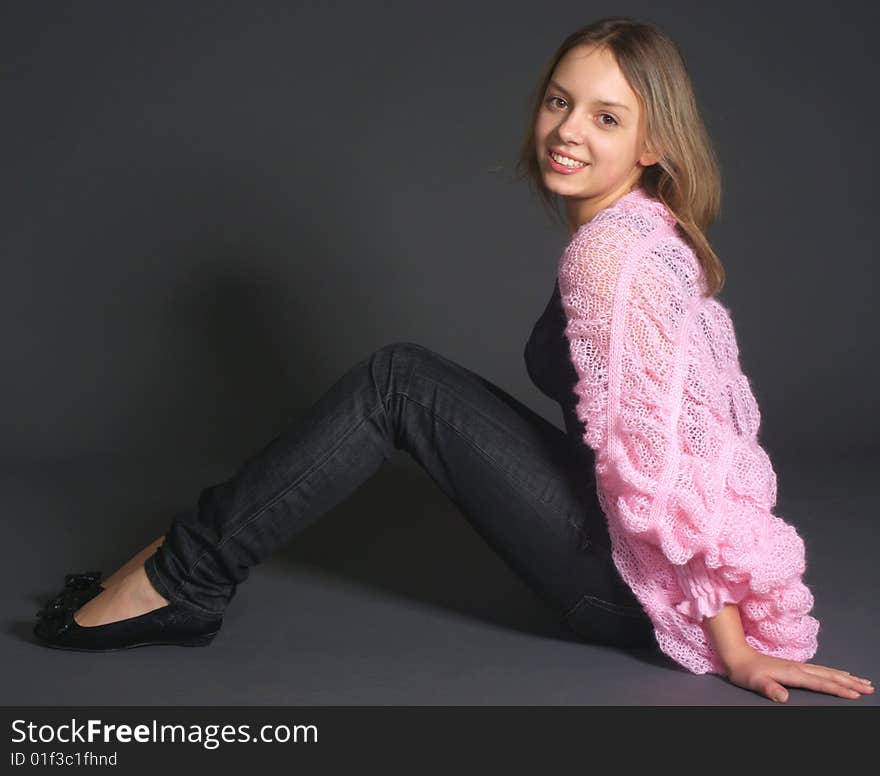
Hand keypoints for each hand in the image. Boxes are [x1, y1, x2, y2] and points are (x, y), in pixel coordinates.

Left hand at [724, 647, 873, 701]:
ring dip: (846, 677)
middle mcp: (799, 668)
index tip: (855, 694)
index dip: (838, 689)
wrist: (738, 655)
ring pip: (828, 672)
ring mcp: (798, 666)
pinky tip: (841, 673)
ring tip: (863, 681)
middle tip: (870, 688)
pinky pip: (821, 670)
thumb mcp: (755, 682)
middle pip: (829, 676)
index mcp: (793, 673)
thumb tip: (783, 697)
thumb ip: (769, 689)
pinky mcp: (796, 667)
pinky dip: (835, 672)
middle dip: (850, 682)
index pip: (820, 683)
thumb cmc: (746, 672)